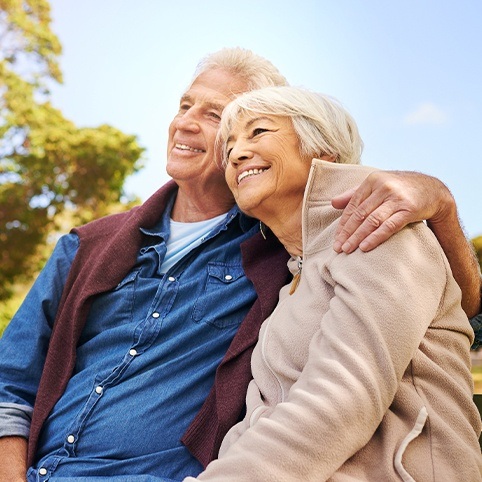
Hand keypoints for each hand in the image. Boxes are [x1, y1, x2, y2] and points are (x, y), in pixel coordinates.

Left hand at [332, 170, 453, 252]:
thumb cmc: (399, 189)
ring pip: (372, 221)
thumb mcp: (377, 186)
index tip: (336, 239)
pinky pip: (389, 226)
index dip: (343, 224)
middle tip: (338, 248)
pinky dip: (375, 237)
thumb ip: (355, 194)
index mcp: (372, 180)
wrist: (433, 189)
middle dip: (347, 233)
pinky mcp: (409, 209)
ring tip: (348, 249)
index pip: (353, 205)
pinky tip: (365, 247)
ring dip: (358, 237)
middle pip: (360, 214)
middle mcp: (384, 187)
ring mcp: (397, 198)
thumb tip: (332, 202)